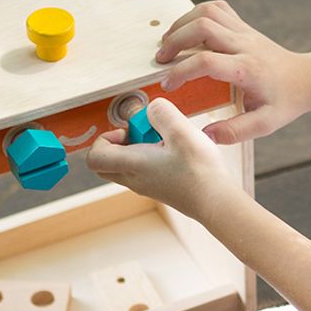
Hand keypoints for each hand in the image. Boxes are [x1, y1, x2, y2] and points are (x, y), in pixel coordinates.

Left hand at [86, 98, 237, 221]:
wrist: (216, 201)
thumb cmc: (199, 171)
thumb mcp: (180, 130)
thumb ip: (161, 112)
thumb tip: (152, 109)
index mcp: (132, 165)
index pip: (94, 157)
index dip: (104, 138)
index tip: (128, 130)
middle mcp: (134, 179)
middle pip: (107, 162)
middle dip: (119, 142)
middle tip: (142, 133)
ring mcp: (147, 186)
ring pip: (126, 165)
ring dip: (138, 147)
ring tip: (164, 139)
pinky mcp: (160, 188)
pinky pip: (143, 170)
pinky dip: (152, 156)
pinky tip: (176, 150)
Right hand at [155, 1, 310, 143]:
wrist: (306, 79)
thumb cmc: (285, 102)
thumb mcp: (265, 124)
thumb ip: (235, 132)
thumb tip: (205, 135)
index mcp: (247, 69)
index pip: (207, 61)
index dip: (182, 71)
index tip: (168, 84)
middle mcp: (244, 45)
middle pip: (202, 27)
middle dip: (175, 40)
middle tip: (160, 59)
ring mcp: (244, 32)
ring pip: (208, 12)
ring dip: (182, 23)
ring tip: (168, 43)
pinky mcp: (243, 27)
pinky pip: (218, 9)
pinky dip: (197, 13)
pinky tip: (187, 31)